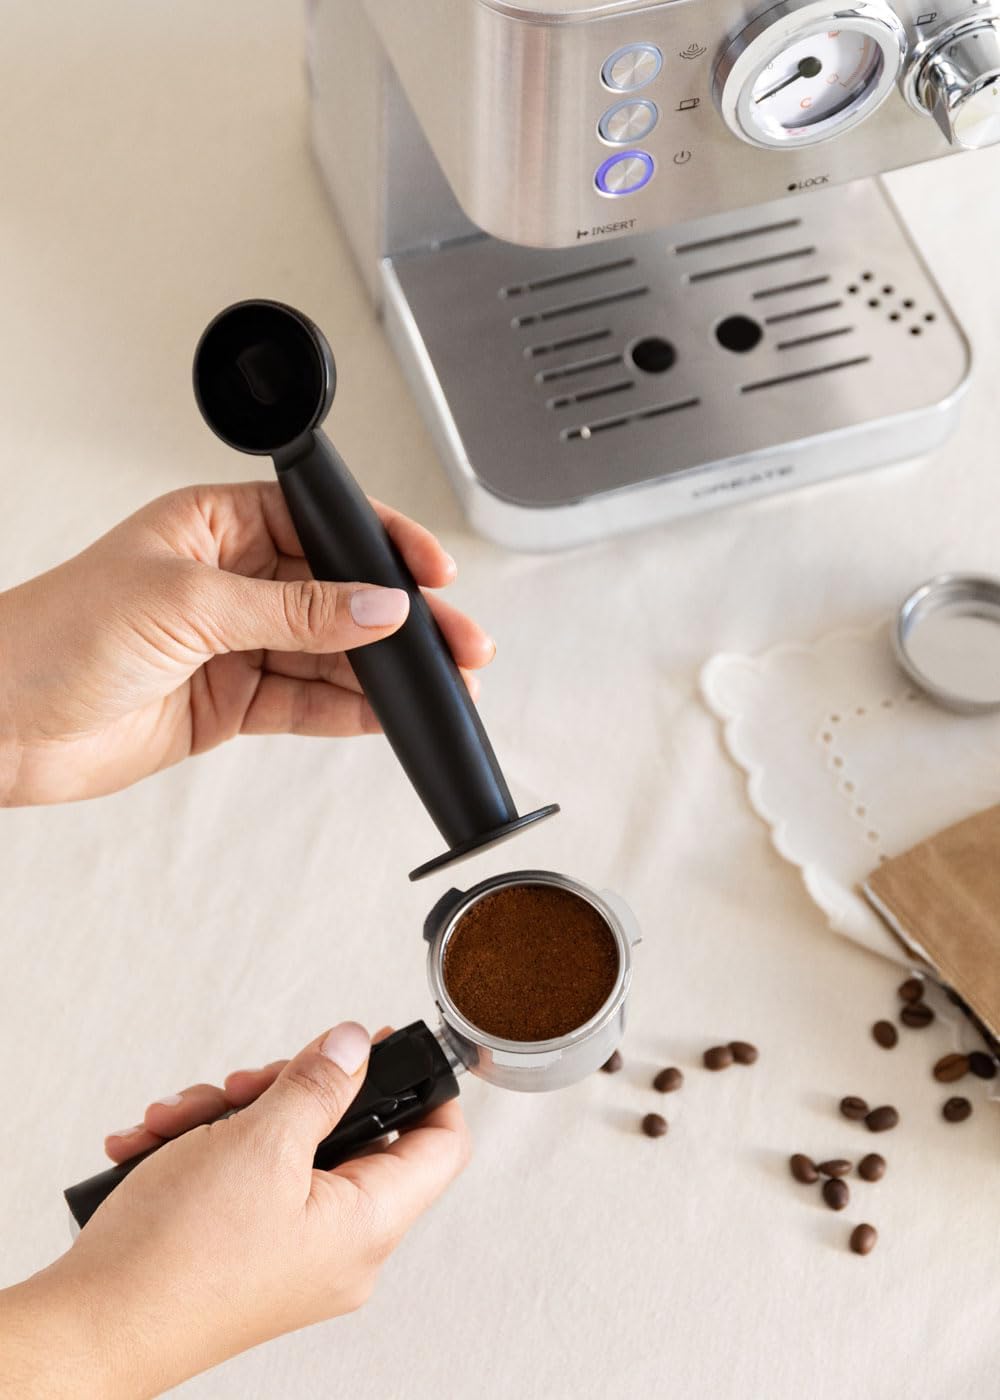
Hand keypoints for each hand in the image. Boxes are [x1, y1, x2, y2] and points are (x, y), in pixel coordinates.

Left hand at [0, 482, 494, 804]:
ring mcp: (232, 643)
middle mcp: (229, 579)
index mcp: (215, 524)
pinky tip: (386, 712)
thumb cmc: (55, 634)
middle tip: (457, 641)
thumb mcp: (189, 604)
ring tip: (438, 683)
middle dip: (398, 619)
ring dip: (382, 671)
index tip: (433, 572)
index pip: (321, 526)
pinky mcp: (228, 701)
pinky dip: (347, 710)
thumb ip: (296, 612)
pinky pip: (304, 702)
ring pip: (329, 653)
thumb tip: (379, 607)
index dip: (381, 547)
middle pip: (337, 594)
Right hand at [0, 1023, 469, 1397]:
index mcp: (367, 1226)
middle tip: (247, 1085)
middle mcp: (340, 1248)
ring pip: (286, 1149)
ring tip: (181, 1121)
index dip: (423, 1084)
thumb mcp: (261, 1142)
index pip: (441, 1144)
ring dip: (231, 1118)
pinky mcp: (246, 1254)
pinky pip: (246, 1180)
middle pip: (349, 1134)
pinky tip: (156, 1147)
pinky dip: (205, 1151)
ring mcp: (292, 1253)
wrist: (89, 1328)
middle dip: (289, 1092)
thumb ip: (320, 1084)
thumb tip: (355, 1045)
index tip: (382, 1045)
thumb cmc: (175, 1260)